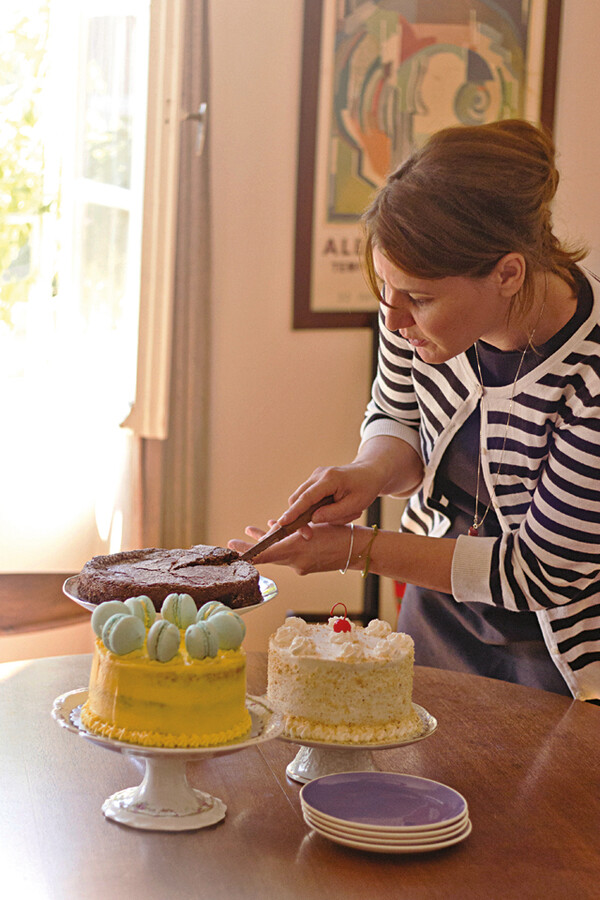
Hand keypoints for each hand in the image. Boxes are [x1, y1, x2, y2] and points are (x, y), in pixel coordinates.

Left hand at [228, 521, 355, 574]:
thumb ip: (292, 530)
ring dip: (265, 542)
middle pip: (267, 555)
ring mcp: (301, 566)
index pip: (265, 555)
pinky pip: (288, 555)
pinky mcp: (306, 566)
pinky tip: (275, 528)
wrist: (358, 550)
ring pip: (277, 553)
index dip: (247, 553)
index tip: (233, 550)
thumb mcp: (314, 526)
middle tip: (232, 542)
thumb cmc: (339, 534)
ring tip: (249, 529)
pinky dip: (282, 544)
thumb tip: (272, 529)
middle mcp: (296, 562)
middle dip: (251, 547)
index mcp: (296, 550)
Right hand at [277, 463, 384, 529]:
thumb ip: (333, 513)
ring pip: (302, 500)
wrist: (369, 472)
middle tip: (308, 535)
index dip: (294, 511)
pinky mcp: (315, 481)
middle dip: (299, 518)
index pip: (307, 497)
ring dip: (312, 513)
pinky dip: (316, 508)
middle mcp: (318, 475)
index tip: (283, 523)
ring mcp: (315, 476)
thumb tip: (312, 519)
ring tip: (341, 514)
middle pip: (298, 498)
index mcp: (330, 479)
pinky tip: (336, 509)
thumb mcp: (355, 504)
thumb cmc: (365, 488)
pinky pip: (308, 498)